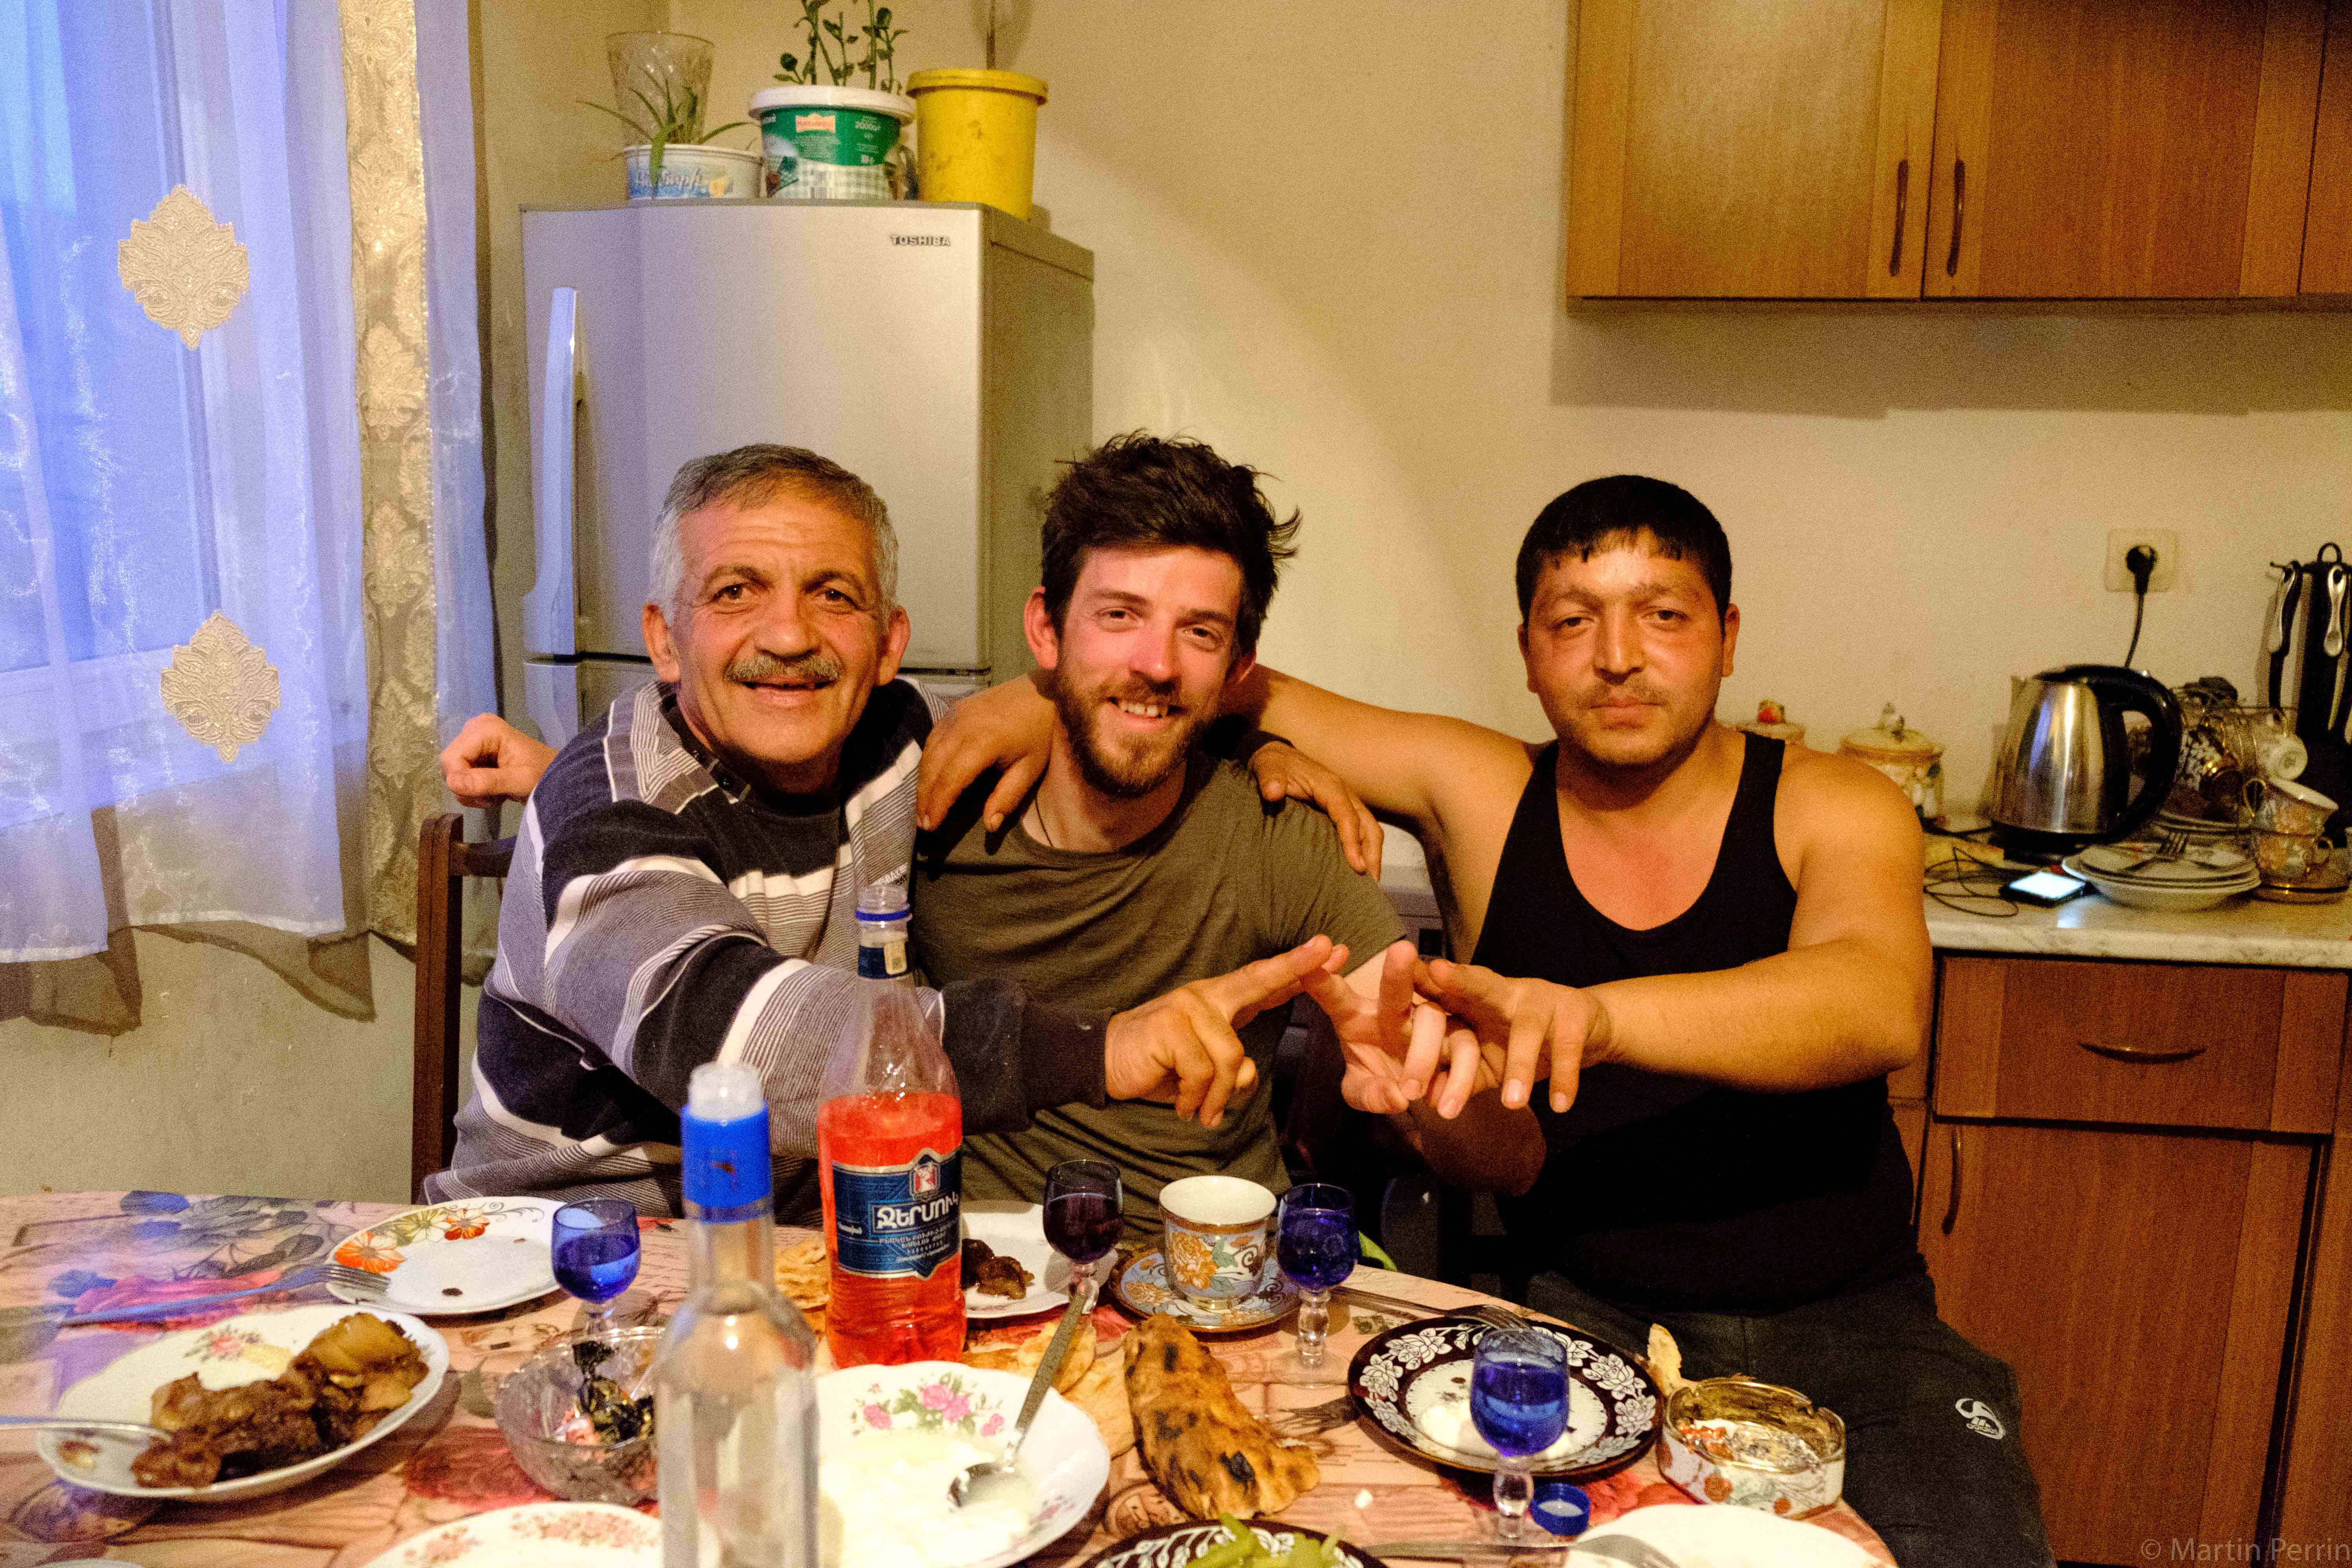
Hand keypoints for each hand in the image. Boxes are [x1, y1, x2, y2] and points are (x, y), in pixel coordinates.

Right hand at [440, 714, 556, 807]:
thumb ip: (486, 781)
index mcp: (485, 729)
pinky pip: (459, 777)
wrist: (554, 775)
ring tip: (497, 793)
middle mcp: (474, 729)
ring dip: (472, 791)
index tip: (485, 796)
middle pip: (449, 766)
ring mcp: (472, 741)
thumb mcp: (518, 781)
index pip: (451, 758)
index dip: (461, 781)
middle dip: (468, 787)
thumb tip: (452, 783)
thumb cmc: (542, 775)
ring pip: (453, 774)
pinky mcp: (473, 753)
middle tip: (494, 796)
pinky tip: (493, 790)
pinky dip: (474, 790)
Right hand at [916, 675, 1055, 832]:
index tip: (930, 826)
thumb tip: (990, 825)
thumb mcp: (1030, 768)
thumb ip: (1008, 797)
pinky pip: (932, 738)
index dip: (938, 805)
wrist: (1040, 692)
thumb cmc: (1038, 733)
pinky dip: (927, 761)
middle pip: (933, 767)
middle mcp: (962, 726)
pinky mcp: (953, 710)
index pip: (951, 779)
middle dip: (924, 798)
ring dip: (922, 781)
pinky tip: (928, 778)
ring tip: (922, 806)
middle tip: (921, 823)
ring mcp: (954, 715)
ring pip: (928, 752)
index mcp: (983, 741)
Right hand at [1104, 936, 1347, 1127]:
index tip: (1330, 949)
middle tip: (1327, 949)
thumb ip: (1233, 1067)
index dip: (1297, 968)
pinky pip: (1204, 1073)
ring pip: (1232, 1059)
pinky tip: (1182, 1105)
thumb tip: (1247, 1075)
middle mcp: (1205, 996)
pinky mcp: (1170, 1026)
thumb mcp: (1203, 1069)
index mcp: (1216, 1001)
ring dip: (1215, 1097)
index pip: (1262, 982)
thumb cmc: (1158, 1066)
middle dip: (1295, 967)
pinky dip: (1194, 1099)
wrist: (1103, 1062)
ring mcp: (1187, 1008)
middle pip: (1257, 980)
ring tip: (1198, 1110)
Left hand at [1249, 741, 1383, 874]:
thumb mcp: (1268, 768)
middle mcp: (1345, 794)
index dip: (1353, 841)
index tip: (1356, 867)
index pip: (1347, 816)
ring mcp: (1347, 802)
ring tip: (1370, 884)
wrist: (1277, 756)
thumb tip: (1273, 793)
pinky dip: (1365, 849)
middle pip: (1368, 826)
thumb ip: (1270, 780)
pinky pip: (1361, 830)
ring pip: (1370, 829)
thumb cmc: (1274, 765)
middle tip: (1370, 885)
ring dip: (1372, 855)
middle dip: (1372, 854)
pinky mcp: (1343, 810)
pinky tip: (1359, 869)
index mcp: (1330, 786)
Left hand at [1296, 940, 1480, 1116]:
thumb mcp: (1362, 1092)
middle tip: (1402, 949)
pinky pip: (1466, 1050)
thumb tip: (1397, 1097)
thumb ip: (1370, 1095)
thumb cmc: (1378, 1082)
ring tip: (1410, 1094)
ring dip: (1423, 1056)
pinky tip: (1441, 1105)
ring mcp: (1430, 1020)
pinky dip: (1456, 1080)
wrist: (1416, 1093)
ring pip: (1433, 1018)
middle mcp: (1393, 1013)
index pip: (1336, 998)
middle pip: (1396, 990)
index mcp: (1357, 1018)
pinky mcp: (1461, 1039)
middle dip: (1397, 970)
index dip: (1322, 979)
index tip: (1315, 955)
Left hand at [1412, 958, 1610, 1113]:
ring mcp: (1541, 998)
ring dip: (1519, 1066)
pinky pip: (1567, 1046)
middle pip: (1481, 983)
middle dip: (1460, 979)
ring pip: (1527, 1028)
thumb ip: (1456, 1074)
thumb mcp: (1484, 1059)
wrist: (1584, 1031)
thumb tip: (1425, 1100)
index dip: (1422, 979)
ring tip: (1512, 1103)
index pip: (1444, 990)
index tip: (1402, 968)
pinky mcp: (1574, 1012)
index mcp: (1475, 1002)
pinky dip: (1563, 1077)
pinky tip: (1560, 1104)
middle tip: (1439, 973)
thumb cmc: (1520, 1043)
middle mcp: (1505, 992)